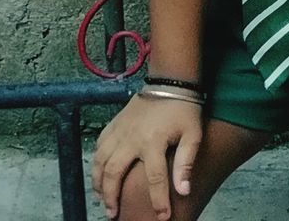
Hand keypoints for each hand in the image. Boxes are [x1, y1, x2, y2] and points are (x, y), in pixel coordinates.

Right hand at [92, 93, 202, 220]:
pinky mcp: (114, 124)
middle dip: (112, 197)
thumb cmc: (183, 110)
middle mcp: (132, 138)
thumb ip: (186, 162)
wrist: (170, 81)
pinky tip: (99, 175)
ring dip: (99, 184)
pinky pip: (98, 146)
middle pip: (115, 173)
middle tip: (113, 215)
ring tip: (102, 200)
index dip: (158, 200)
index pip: (155, 178)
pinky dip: (96, 164)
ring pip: (100, 162)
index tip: (162, 217)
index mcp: (154, 141)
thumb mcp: (193, 133)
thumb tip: (184, 191)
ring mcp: (120, 130)